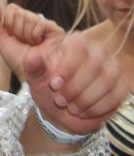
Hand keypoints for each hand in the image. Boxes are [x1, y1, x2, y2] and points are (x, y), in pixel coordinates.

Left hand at [0, 4, 127, 133]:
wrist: (61, 111)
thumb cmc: (48, 89)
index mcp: (76, 42)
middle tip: (60, 100)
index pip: (78, 48)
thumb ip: (33, 66)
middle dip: (75, 87)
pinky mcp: (122, 86)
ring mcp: (113, 68)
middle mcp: (98, 51)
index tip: (54, 85)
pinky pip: (116, 96)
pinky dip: (97, 108)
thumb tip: (32, 56)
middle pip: (94, 65)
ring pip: (107, 80)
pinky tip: (83, 112)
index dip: (67, 68)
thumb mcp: (36, 78)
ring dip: (86, 99)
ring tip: (70, 107)